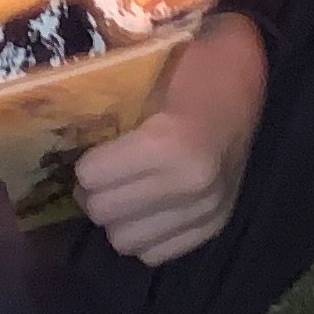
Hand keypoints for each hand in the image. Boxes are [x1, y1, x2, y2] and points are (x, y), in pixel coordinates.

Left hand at [69, 12, 266, 265]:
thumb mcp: (147, 69)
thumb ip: (109, 107)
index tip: (92, 151)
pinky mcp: (216, 224)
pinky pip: (157, 254)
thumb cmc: (194, 60)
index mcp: (171, 143)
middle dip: (94, 192)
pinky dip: (146, 233)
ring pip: (126, 241)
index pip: (92, 176)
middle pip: (104, 212)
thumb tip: (62, 133)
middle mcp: (191, 183)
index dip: (85, 163)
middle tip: (101, 173)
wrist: (251, 69)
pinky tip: (150, 206)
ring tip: (125, 190)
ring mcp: (207, 208)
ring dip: (118, 217)